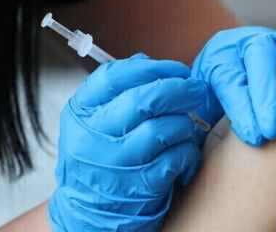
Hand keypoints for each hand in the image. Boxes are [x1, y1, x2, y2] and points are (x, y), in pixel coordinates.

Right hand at [48, 53, 205, 230]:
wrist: (88, 214)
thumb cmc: (97, 161)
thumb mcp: (91, 123)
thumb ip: (115, 92)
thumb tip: (146, 62)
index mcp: (79, 114)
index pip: (113, 77)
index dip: (150, 68)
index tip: (174, 68)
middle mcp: (93, 138)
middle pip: (143, 100)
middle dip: (178, 89)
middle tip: (195, 88)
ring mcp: (117, 164)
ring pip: (165, 129)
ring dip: (185, 122)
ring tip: (188, 123)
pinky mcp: (141, 186)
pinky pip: (177, 157)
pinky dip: (188, 150)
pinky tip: (186, 150)